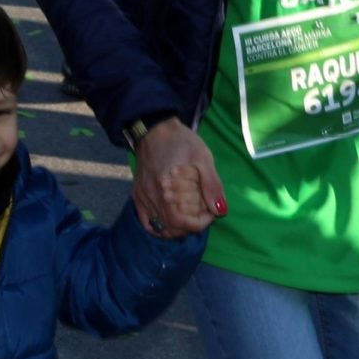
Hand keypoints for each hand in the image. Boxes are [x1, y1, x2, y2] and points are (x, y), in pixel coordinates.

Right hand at [129, 119, 224, 239]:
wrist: (154, 128)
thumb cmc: (181, 142)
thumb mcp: (203, 158)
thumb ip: (212, 186)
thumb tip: (220, 210)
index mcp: (170, 187)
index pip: (186, 222)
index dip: (202, 222)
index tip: (210, 211)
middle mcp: (154, 196)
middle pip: (173, 228)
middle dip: (191, 226)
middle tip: (200, 214)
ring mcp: (144, 197)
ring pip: (160, 228)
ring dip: (177, 229)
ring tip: (188, 217)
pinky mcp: (138, 195)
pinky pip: (146, 221)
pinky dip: (158, 227)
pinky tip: (169, 221)